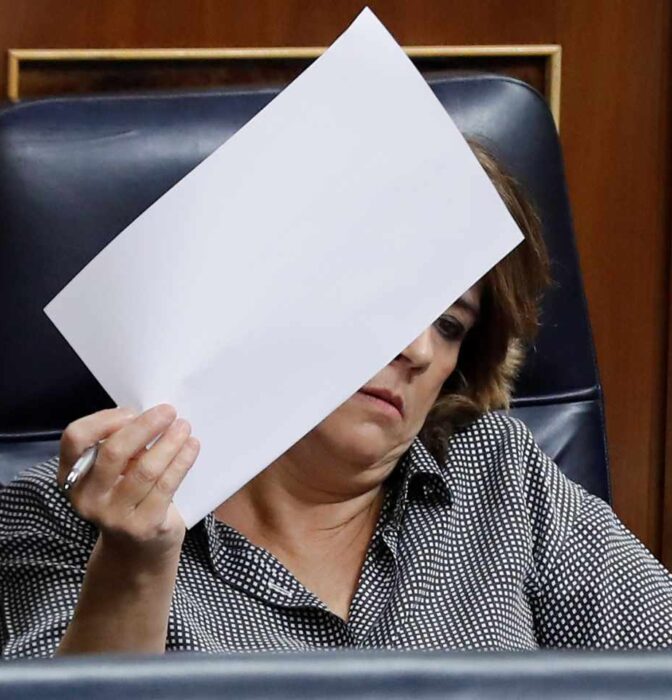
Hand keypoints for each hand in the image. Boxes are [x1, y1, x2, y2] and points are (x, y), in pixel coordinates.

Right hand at [58, 404, 199, 566]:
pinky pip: (166, 485)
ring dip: (169, 442)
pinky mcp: (143, 525)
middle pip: (113, 451)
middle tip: (169, 411)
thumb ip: (121, 447)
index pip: (75, 438)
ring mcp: (114, 515)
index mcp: (72, 476)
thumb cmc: (127, 497)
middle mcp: (87, 498)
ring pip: (145, 469)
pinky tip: (192, 446)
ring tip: (184, 427)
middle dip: (145, 426)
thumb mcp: (114, 472)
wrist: (137, 551)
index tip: (132, 412)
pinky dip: (182, 460)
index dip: (104, 420)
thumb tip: (151, 416)